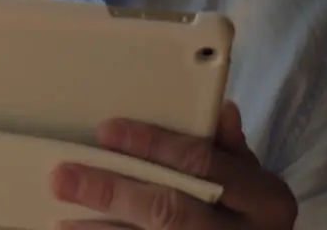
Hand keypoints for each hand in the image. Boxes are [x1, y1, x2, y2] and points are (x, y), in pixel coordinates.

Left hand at [48, 101, 296, 228]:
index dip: (153, 144)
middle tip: (63, 177)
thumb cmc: (248, 212)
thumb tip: (220, 109)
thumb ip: (228, 148)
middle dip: (113, 192)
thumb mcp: (249, 179)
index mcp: (264, 199)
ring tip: (62, 217)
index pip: (202, 162)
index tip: (106, 132)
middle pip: (169, 210)